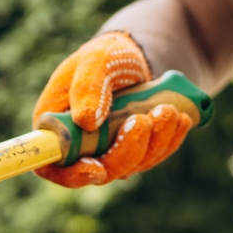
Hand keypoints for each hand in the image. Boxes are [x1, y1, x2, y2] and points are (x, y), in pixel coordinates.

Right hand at [32, 31, 192, 187]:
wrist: (132, 56)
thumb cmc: (104, 56)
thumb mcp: (94, 61)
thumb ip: (87, 87)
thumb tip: (88, 122)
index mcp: (56, 129)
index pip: (52, 166)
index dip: (72, 175)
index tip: (96, 167)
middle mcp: (79, 148)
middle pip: (101, 171)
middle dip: (127, 151)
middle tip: (143, 119)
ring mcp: (108, 152)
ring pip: (132, 166)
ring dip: (154, 142)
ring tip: (167, 109)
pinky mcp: (134, 150)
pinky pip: (152, 157)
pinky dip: (168, 140)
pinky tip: (180, 119)